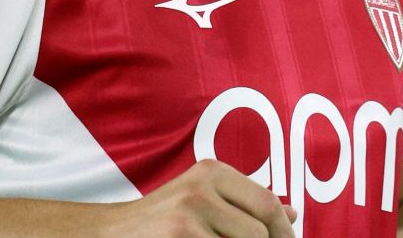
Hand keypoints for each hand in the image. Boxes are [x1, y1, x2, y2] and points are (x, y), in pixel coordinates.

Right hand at [107, 159, 296, 236]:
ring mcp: (188, 216)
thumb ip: (244, 203)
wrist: (110, 234)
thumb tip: (292, 213)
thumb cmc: (162, 221)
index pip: (266, 205)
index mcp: (212, 172)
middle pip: (258, 232)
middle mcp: (200, 189)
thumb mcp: (202, 199)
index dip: (283, 232)